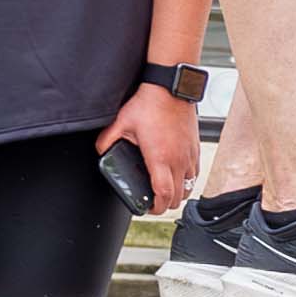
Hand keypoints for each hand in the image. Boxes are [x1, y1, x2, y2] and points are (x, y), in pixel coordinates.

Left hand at [100, 82, 201, 213]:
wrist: (171, 88)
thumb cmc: (150, 104)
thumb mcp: (121, 122)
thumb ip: (107, 140)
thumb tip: (100, 151)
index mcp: (160, 158)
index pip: (164, 195)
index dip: (155, 208)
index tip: (146, 208)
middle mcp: (178, 160)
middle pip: (178, 198)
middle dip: (164, 204)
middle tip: (152, 200)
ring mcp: (189, 155)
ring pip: (188, 187)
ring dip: (177, 193)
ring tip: (164, 189)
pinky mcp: (195, 148)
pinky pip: (194, 173)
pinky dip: (185, 180)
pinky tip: (174, 173)